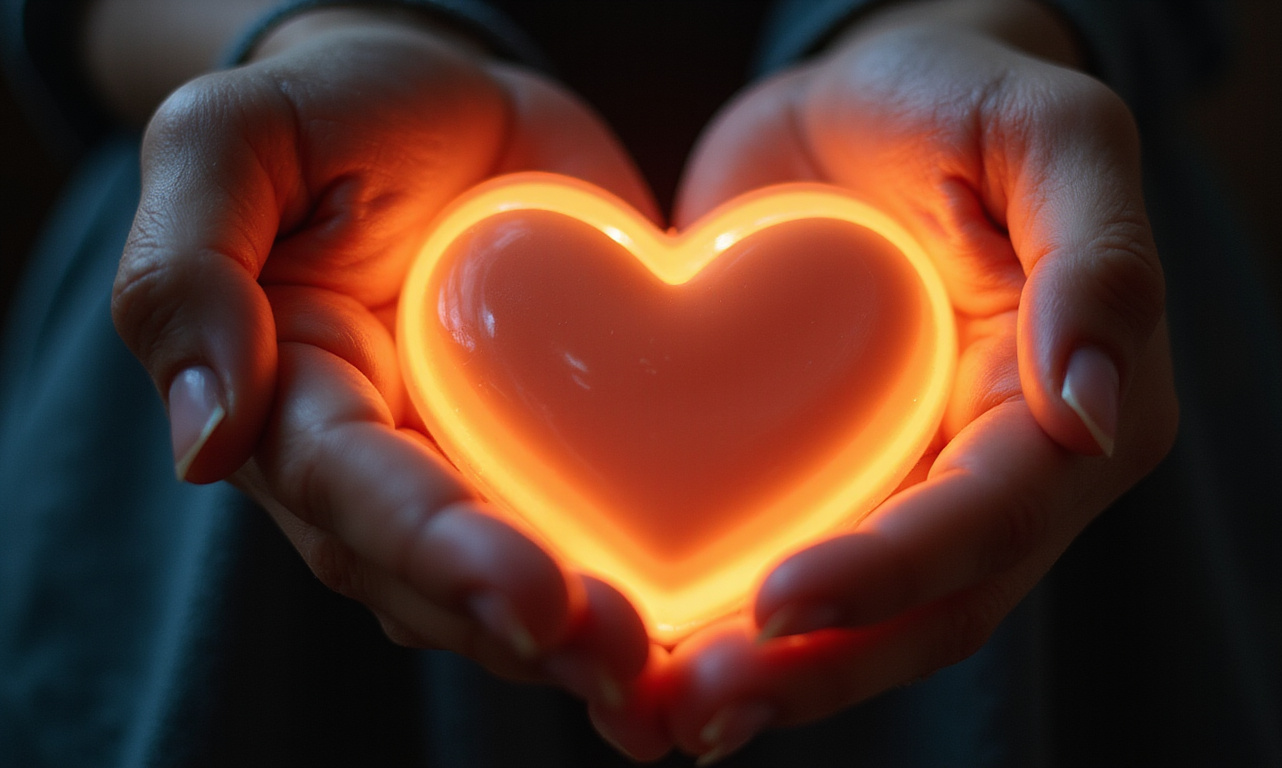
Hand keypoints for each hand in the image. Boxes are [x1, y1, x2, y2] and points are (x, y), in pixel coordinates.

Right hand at [110, 12, 658, 708]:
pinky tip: (707, 640)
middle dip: (528, 623)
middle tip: (625, 651)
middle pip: (437, 576)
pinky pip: (591, 536)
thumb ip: (189, 271)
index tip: (531, 594)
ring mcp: (476, 466)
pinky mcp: (562, 453)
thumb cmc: (342, 109)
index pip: (354, 497)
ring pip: (514, 587)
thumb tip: (204, 447)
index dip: (438, 551)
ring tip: (674, 679)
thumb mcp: (235, 141)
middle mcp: (380, 462)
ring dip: (587, 642)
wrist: (458, 99)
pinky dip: (645, 593)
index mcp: (292, 403)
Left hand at [596, 2, 1178, 758]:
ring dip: (765, 677)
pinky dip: (719, 618)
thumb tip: (1088, 410)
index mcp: (1072, 409)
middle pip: (924, 608)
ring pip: (852, 620)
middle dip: (819, 667)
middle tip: (697, 703)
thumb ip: (1096, 258)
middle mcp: (995, 472)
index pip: (993, 521)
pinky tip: (641, 648)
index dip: (894, 572)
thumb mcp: (1047, 133)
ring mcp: (903, 483)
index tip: (778, 600)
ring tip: (657, 713)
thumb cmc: (957, 96)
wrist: (858, 93)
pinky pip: (778, 560)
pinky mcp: (819, 472)